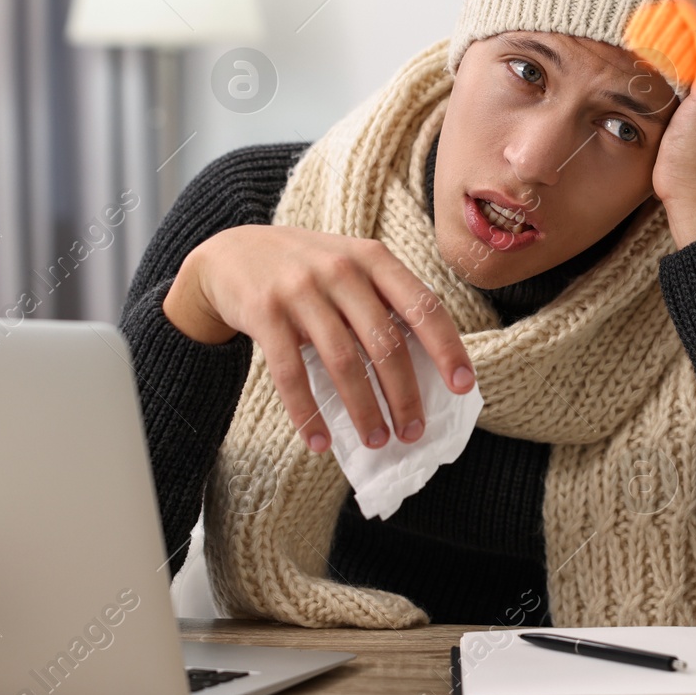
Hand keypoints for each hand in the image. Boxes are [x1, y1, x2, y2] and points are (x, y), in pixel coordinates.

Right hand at [163, 226, 476, 452]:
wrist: (232, 252)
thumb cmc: (305, 269)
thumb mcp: (349, 266)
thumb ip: (383, 300)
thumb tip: (427, 366)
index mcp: (372, 258)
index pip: (423, 306)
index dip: (447, 348)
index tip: (464, 386)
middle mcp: (341, 270)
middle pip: (386, 344)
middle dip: (404, 396)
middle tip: (413, 432)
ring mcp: (300, 290)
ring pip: (343, 363)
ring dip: (364, 411)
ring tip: (376, 441)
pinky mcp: (265, 312)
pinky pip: (291, 373)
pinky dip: (307, 414)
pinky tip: (320, 442)